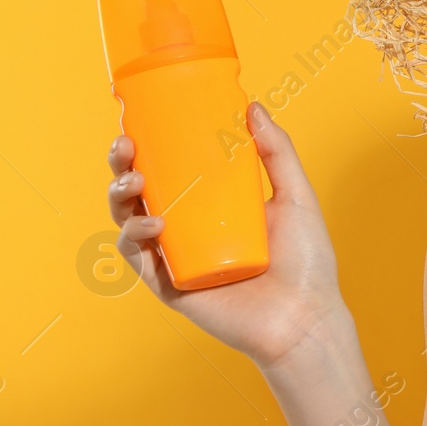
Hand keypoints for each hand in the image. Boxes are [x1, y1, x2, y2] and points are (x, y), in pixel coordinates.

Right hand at [106, 101, 348, 368]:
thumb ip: (276, 152)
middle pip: (141, 193)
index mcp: (213, 207)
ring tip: (134, 181)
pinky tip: (151, 224)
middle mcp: (190, 231)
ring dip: (120, 198)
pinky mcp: (171, 287)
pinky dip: (134, 239)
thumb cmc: (306, 261)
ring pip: (129, 223)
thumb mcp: (295, 196)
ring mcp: (177, 259)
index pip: (171, 171)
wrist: (306, 318)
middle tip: (125, 147)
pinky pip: (139, 261)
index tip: (138, 122)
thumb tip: (253, 107)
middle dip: (123, 167)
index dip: (148, 147)